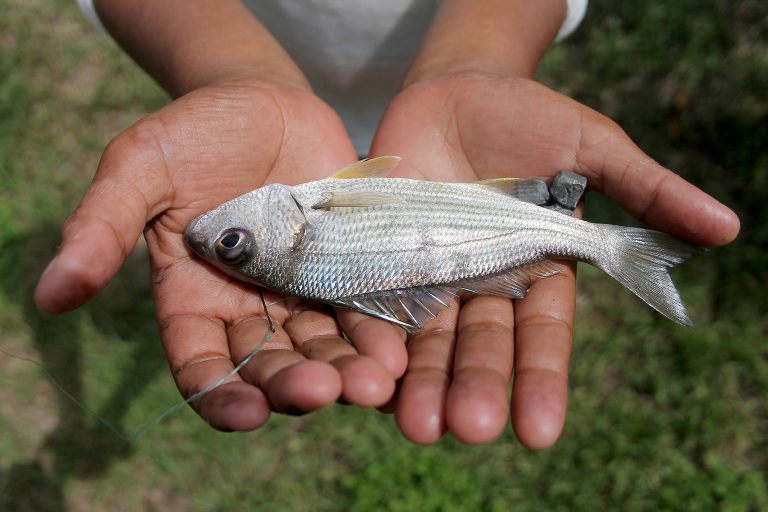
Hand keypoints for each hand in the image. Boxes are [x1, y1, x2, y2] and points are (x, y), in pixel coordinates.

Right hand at [34, 78, 407, 430]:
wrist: (262, 101)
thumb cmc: (194, 133)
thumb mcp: (140, 168)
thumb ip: (102, 226)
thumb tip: (51, 294)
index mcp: (192, 300)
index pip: (201, 364)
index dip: (220, 394)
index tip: (246, 414)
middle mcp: (248, 309)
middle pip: (271, 364)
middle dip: (296, 383)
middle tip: (325, 391)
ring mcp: (300, 294)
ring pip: (323, 346)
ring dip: (349, 369)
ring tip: (376, 382)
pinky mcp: (345, 271)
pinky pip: (363, 310)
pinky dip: (379, 330)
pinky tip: (401, 347)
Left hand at [370, 74, 739, 446]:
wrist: (453, 89)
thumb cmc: (529, 116)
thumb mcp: (592, 146)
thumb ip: (647, 189)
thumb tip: (727, 227)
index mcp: (538, 271)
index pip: (543, 337)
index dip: (541, 382)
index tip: (539, 433)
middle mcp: (484, 284)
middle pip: (480, 346)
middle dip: (474, 388)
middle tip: (466, 430)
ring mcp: (432, 274)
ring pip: (427, 338)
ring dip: (421, 383)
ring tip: (416, 425)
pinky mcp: (384, 257)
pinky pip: (376, 303)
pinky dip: (373, 340)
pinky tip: (369, 377)